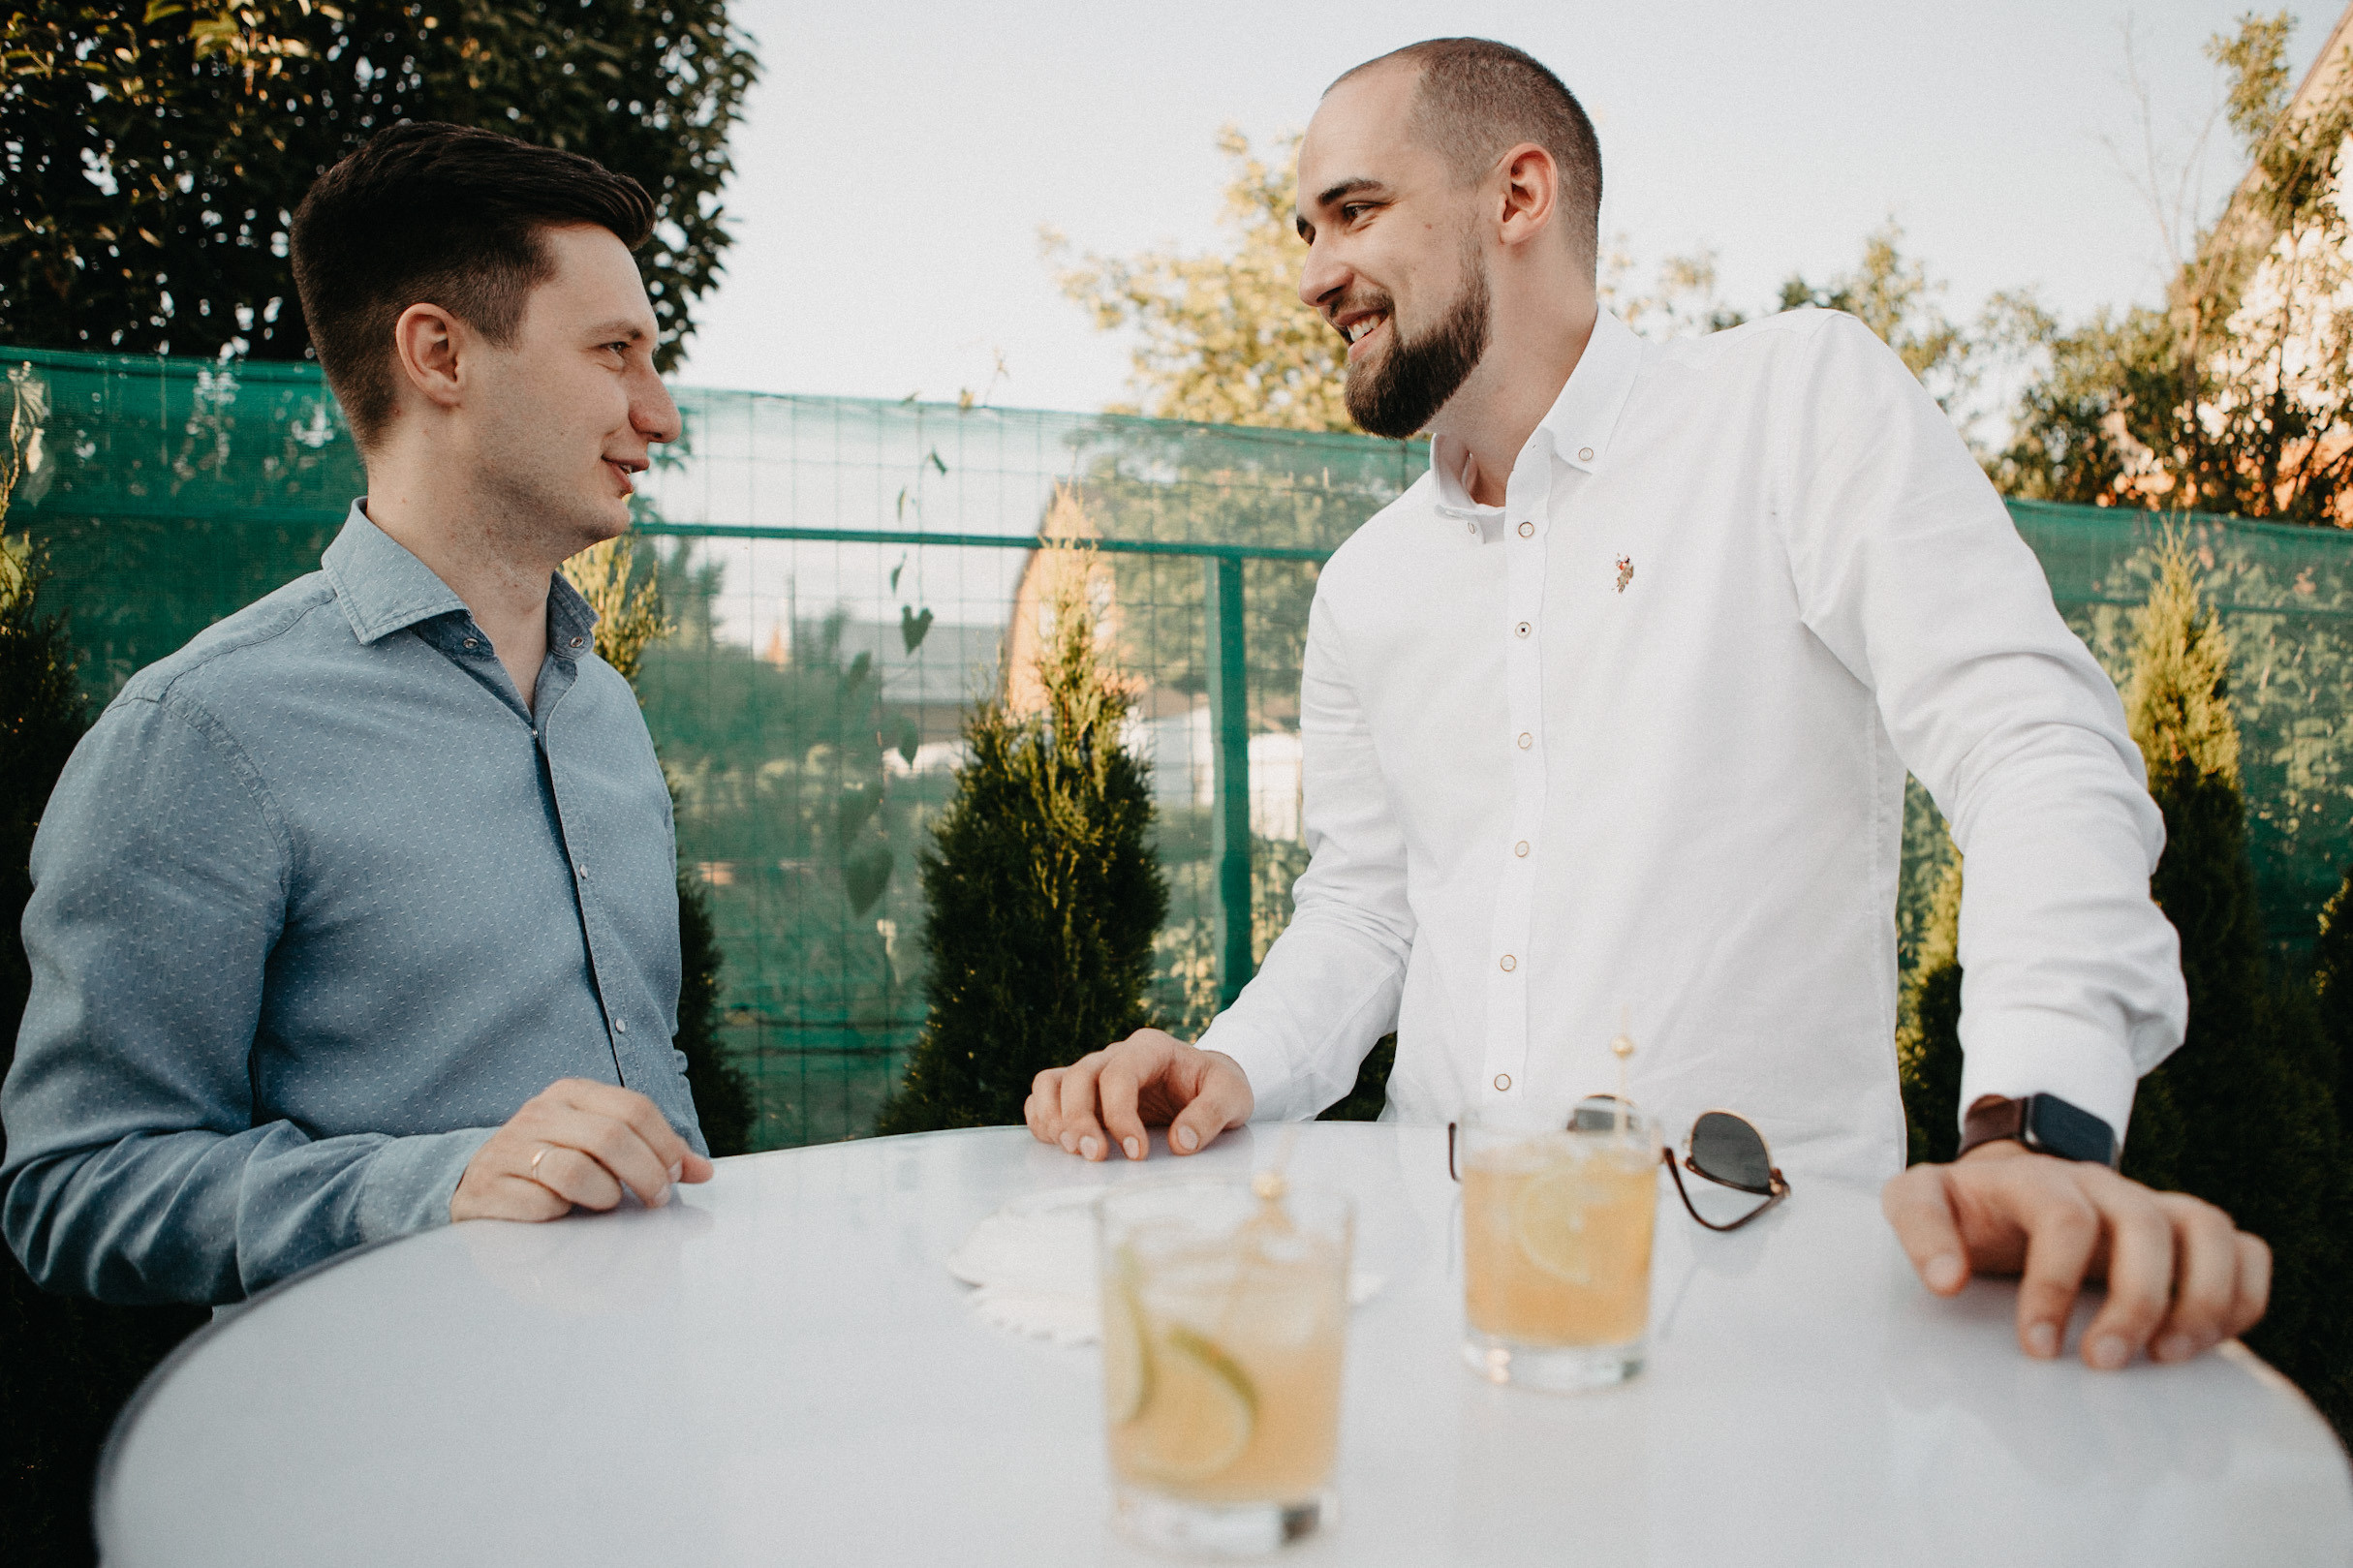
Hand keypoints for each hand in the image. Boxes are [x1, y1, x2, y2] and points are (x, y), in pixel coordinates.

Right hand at [451, 1077, 715, 1221]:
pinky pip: (541, 1204)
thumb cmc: (554, 1165)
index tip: (675, 1176)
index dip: (665, 1145)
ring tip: (608, 1205)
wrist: (476, 1183)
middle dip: (646, 1174)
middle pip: (611, 1138)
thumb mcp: (600, 1146)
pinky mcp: (488, 1188)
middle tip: (656, 1201)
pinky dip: (562, 1215)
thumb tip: (705, 1172)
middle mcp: (539, 1113)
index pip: (634, 1109)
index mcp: (571, 1093)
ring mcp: (509, 1148)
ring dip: (605, 1196)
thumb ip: (651, 1153)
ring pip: (576, 1170)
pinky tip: (563, 1215)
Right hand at [1024, 1029, 1254, 1160]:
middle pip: (1078, 1076)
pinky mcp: (1085, 1094)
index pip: (1119, 1074)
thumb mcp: (1233, 1096)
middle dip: (1080, 1120)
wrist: (1207, 1084)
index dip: (1119, 1114)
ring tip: (1071, 1151)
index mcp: (1150, 1048)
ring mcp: (1095, 1072)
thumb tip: (1182, 1142)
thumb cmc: (1217, 1087)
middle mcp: (1115, 1055)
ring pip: (1052, 1082)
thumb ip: (1211, 1115)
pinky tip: (1060, 1145)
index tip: (1137, 1153)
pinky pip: (1045, 1096)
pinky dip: (1043, 1119)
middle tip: (1095, 1157)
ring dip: (1054, 1118)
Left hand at [1881, 1141, 2269, 1368]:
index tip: (2036, 1348)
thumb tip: (1946, 1282)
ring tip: (2169, 1357)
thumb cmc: (1964, 1207)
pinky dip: (2243, 1294)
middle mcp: (2101, 1186)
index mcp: (2034, 1179)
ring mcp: (2149, 1204)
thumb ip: (1919, 1232)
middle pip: (2145, 1225)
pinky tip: (2209, 1341)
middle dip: (2133, 1301)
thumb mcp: (1918, 1201)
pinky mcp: (2182, 1232)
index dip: (2054, 1285)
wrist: (2003, 1185)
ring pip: (2207, 1229)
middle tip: (2104, 1363)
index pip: (2064, 1218)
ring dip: (2202, 1298)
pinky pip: (2242, 1248)